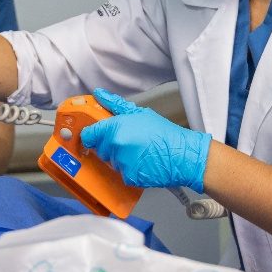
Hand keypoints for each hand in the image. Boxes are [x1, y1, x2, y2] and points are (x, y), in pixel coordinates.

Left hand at [81, 87, 211, 191]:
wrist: (183, 155)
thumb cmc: (163, 133)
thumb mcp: (139, 113)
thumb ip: (114, 105)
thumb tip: (99, 94)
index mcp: (115, 128)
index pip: (88, 135)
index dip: (91, 136)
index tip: (95, 136)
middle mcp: (115, 146)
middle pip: (100, 149)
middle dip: (109, 146)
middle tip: (128, 142)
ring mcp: (121, 163)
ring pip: (111, 161)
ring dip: (120, 158)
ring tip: (138, 152)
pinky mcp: (129, 177)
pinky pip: (122, 174)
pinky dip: (130, 170)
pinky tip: (142, 163)